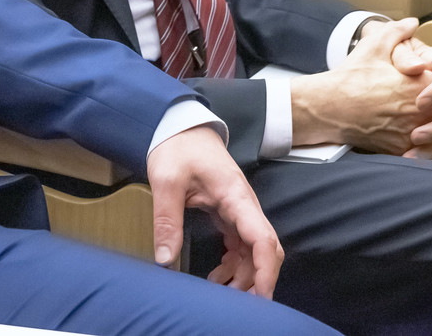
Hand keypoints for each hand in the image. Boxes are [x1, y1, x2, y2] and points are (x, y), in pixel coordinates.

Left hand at [146, 125, 283, 297]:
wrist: (181, 127)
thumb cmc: (178, 147)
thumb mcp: (166, 181)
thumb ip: (167, 220)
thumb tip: (165, 259)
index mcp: (235, 196)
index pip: (263, 238)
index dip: (266, 270)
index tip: (260, 296)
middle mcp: (244, 205)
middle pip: (266, 248)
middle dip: (258, 279)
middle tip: (239, 305)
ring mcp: (239, 209)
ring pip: (254, 250)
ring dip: (244, 274)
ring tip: (219, 293)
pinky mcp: (230, 212)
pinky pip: (241, 244)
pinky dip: (234, 264)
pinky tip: (217, 277)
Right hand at [290, 18, 431, 158]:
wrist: (329, 107)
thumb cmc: (351, 76)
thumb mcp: (374, 45)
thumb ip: (397, 31)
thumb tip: (412, 22)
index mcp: (423, 82)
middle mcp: (424, 110)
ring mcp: (414, 131)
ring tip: (431, 123)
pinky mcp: (403, 149)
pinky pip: (430, 153)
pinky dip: (429, 149)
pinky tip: (418, 141)